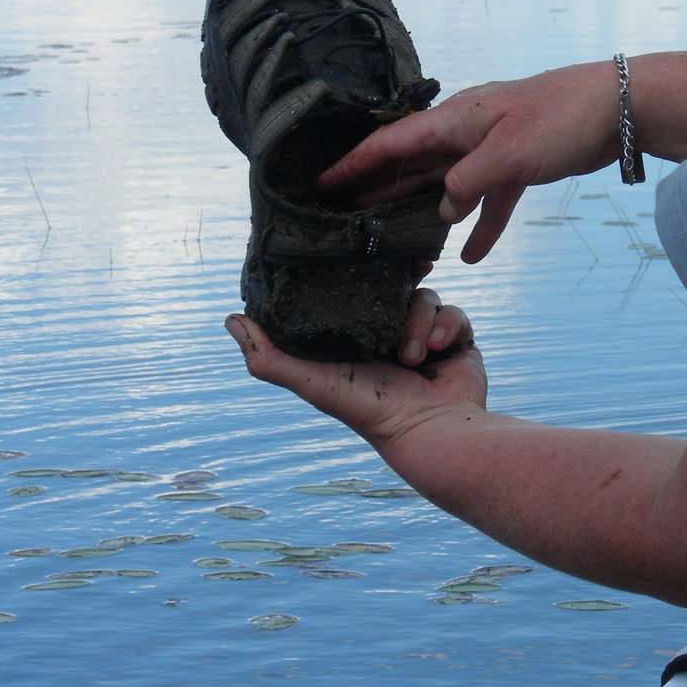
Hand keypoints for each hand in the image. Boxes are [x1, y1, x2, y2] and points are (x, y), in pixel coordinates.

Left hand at [226, 289, 485, 450]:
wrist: (427, 431)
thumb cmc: (364, 409)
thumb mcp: (310, 382)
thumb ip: (268, 356)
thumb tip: (230, 319)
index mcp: (356, 337)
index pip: (358, 290)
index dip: (362, 271)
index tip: (366, 256)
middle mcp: (389, 333)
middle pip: (397, 284)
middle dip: (403, 279)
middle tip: (410, 273)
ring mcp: (425, 336)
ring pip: (426, 298)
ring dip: (421, 321)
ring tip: (413, 354)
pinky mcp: (456, 341)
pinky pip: (455, 313)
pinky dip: (448, 326)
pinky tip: (439, 349)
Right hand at [320, 64, 620, 262]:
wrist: (619, 107)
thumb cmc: (562, 118)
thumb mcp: (508, 154)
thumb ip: (467, 183)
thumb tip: (440, 210)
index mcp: (455, 119)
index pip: (391, 142)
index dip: (354, 163)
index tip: (322, 183)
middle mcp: (467, 131)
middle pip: (412, 162)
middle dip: (378, 186)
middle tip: (343, 212)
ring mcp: (492, 147)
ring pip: (447, 182)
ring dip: (423, 208)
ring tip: (393, 235)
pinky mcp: (520, 164)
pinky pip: (490, 199)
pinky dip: (480, 225)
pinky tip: (470, 255)